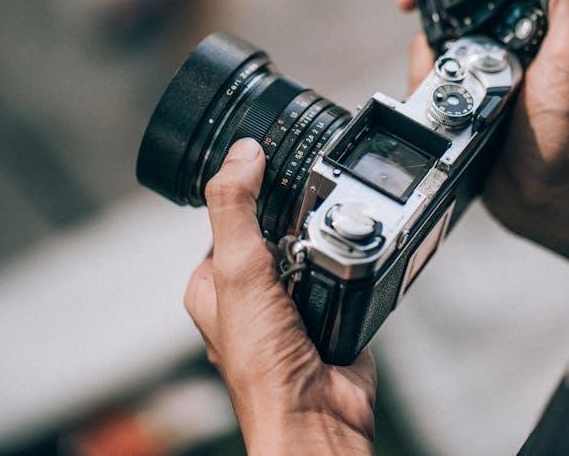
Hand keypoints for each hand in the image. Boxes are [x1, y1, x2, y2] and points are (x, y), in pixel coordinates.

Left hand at [184, 138, 375, 454]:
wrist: (317, 415)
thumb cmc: (263, 364)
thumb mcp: (237, 270)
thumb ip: (236, 209)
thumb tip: (241, 153)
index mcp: (214, 284)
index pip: (231, 218)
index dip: (251, 193)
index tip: (273, 169)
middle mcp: (251, 294)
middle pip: (279, 230)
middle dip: (299, 221)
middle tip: (310, 220)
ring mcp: (292, 305)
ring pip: (315, 249)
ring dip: (329, 244)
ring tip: (332, 247)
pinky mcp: (330, 314)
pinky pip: (346, 274)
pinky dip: (354, 268)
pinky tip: (354, 269)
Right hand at [392, 0, 568, 279]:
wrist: (544, 194)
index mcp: (536, 14)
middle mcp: (503, 33)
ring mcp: (475, 63)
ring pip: (429, 29)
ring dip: (422, 40)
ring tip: (437, 66)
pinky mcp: (453, 93)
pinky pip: (421, 71)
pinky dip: (418, 77)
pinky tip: (432, 93)